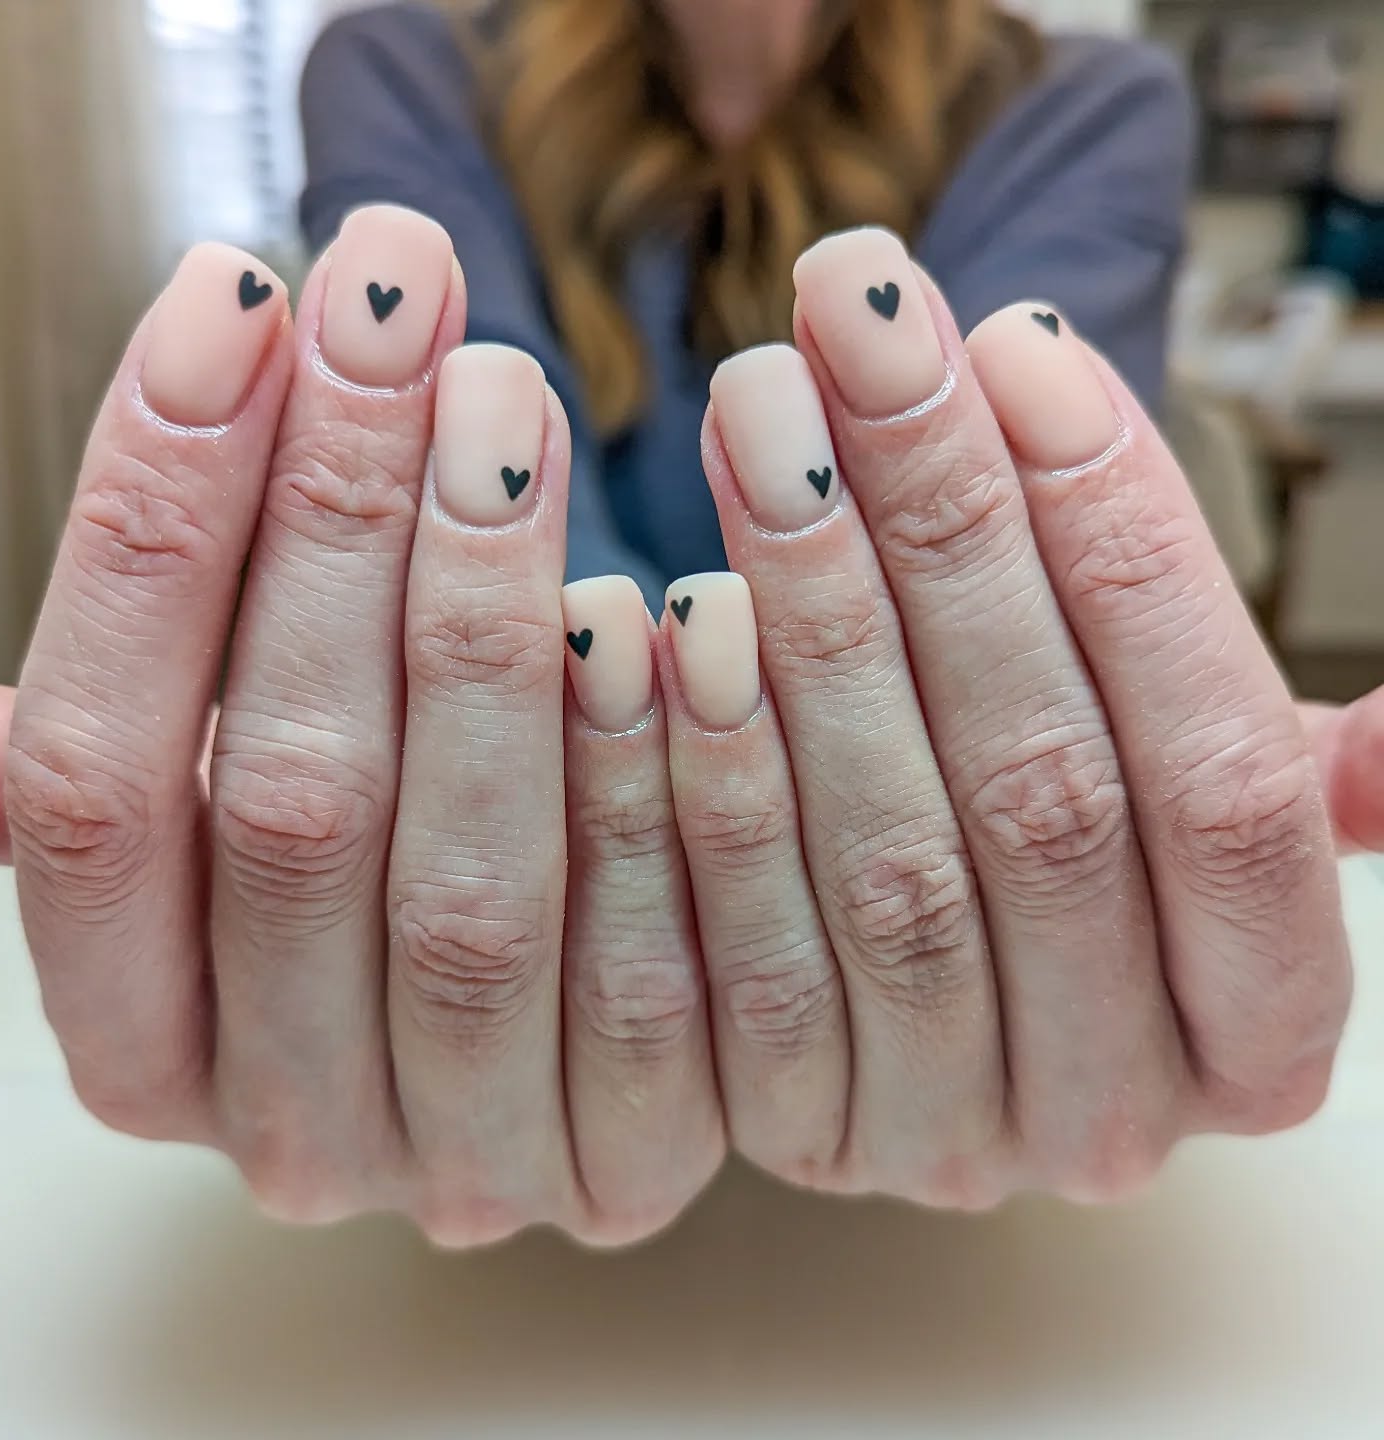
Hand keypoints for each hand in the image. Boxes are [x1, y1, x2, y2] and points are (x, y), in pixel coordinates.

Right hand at [0, 205, 720, 1244]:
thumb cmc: (368, 897)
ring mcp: (457, 1162)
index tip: (226, 304)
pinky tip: (655, 604)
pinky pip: (644, 962)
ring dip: (483, 617)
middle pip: (285, 803)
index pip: (92, 782)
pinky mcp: (623, 1156)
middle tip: (394, 299)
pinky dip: (645, 767)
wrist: (568, 1076)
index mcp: (140, 1047)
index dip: (147, 530)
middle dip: (334, 523)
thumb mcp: (216, 862)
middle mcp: (280, 1127)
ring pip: (465, 884)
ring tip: (506, 399)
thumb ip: (117, 792)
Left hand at [655, 226, 1360, 1205]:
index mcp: (1259, 1033)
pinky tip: (677, 603)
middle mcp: (1113, 1110)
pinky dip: (710, 764)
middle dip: (949, 528)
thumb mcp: (1197, 817)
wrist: (915, 999)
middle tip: (854, 319)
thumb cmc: (1071, 839)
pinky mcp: (791, 1125)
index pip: (1225, 783)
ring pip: (887, 857)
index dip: (1133, 552)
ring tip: (759, 409)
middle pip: (1046, 794)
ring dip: (818, 609)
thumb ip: (1270, 777)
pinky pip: (738, 941)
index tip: (1023, 349)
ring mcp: (942, 1136)